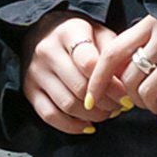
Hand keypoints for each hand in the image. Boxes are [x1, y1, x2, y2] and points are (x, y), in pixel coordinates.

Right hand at [20, 10, 129, 134]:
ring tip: (108, 114)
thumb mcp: (100, 33)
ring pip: (66, 104)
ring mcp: (36, 72)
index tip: (126, 96)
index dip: (111, 84)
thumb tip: (126, 82)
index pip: (89, 63)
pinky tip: (88, 125)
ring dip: (92, 115)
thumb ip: (114, 54)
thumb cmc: (81, 34)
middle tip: (120, 107)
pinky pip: (49, 115)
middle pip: (79, 88)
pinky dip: (71, 126)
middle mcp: (48, 51)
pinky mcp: (29, 89)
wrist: (44, 30)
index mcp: (68, 32)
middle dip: (105, 103)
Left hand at [84, 14, 156, 130]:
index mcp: (150, 25)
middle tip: (137, 102)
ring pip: (147, 92)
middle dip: (129, 98)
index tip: (91, 99)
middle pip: (129, 78)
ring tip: (154, 106)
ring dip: (147, 106)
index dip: (98, 80)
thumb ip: (139, 42)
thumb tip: (112, 73)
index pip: (113, 54)